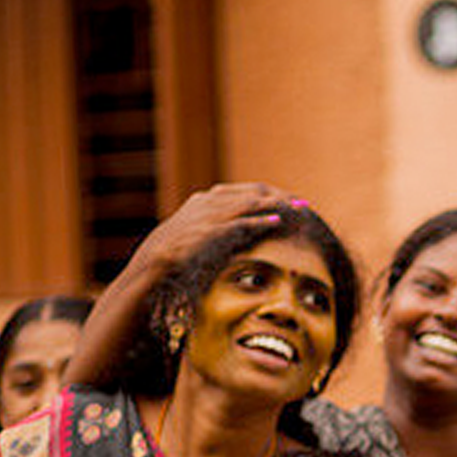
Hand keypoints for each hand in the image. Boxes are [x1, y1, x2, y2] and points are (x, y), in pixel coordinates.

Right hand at [138, 183, 294, 269]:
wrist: (151, 265)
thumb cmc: (179, 254)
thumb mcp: (201, 234)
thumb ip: (222, 227)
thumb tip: (248, 229)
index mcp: (208, 199)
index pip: (249, 191)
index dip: (274, 195)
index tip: (294, 203)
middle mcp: (209, 202)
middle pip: (253, 193)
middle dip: (281, 197)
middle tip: (304, 205)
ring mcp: (206, 215)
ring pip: (249, 203)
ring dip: (276, 206)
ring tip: (298, 210)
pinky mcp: (206, 231)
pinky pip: (238, 222)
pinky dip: (259, 220)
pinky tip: (277, 222)